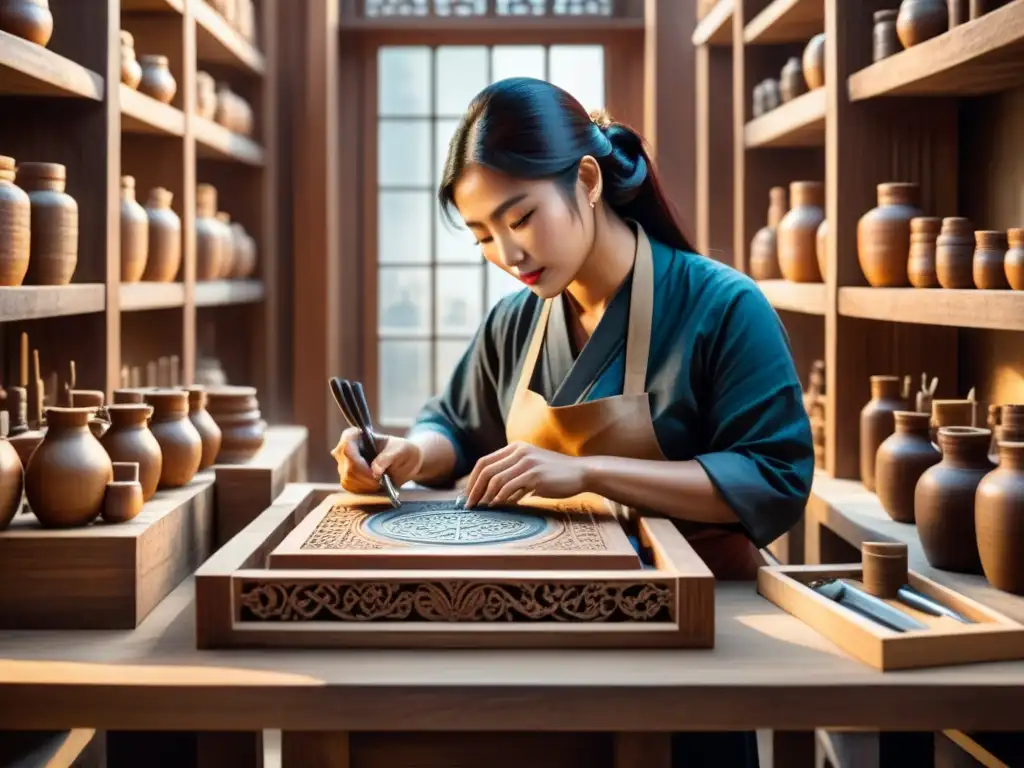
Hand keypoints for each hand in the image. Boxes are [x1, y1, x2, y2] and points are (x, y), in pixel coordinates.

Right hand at [331, 427, 422, 493]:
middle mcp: (345, 450)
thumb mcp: (400, 450)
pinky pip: (350, 488)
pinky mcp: (347, 479)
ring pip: (348, 480)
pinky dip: (364, 490)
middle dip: (366, 477)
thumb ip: (387, 457)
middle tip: (382, 479)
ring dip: (366, 485)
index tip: (375, 472)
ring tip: (381, 481)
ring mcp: (344, 465)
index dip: (358, 462)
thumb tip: (375, 471)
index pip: (346, 447)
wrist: (404, 463)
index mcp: (355, 436)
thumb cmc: (401, 450)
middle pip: (348, 467)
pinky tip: (375, 486)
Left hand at [464, 442, 587, 507]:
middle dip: (474, 489)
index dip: (472, 480)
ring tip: (482, 508)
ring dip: (486, 496)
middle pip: (486, 470)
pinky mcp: (535, 475)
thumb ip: (512, 474)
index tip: (467, 495)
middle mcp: (519, 452)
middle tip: (469, 505)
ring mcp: (527, 462)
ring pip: (496, 480)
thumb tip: (489, 494)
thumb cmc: (554, 475)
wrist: (580, 473)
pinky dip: (500, 498)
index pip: (484, 462)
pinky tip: (497, 505)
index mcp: (515, 448)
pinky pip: (510, 487)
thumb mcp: (530, 467)